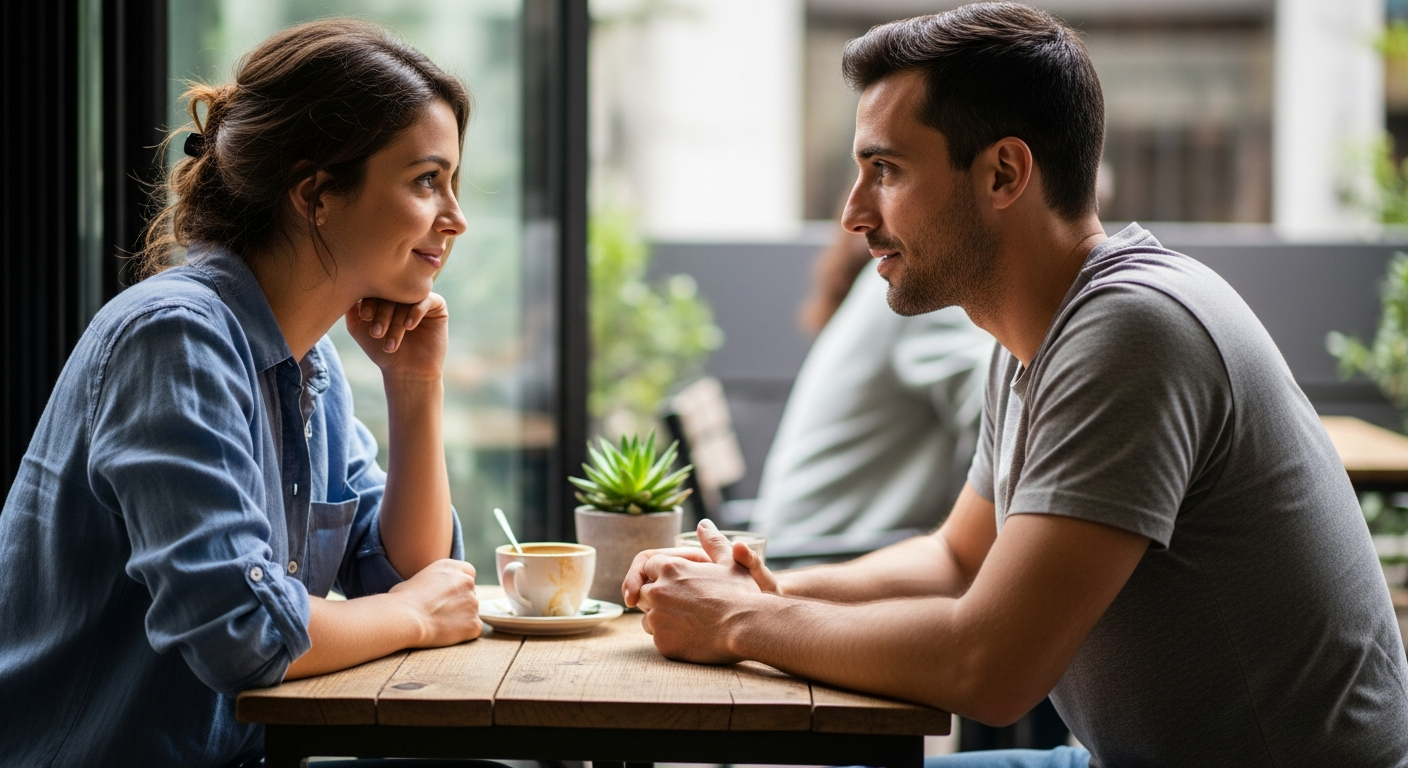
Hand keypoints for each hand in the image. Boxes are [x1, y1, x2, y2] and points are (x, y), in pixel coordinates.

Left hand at [345, 293, 447, 381]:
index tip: (364, 317)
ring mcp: (419, 298)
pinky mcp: (437, 305)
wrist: (407, 371)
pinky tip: (408, 327)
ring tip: (390, 343)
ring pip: (407, 299)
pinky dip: (416, 312)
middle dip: (382, 314)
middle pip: (391, 292)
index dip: (369, 300)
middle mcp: (402, 293)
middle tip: (377, 333)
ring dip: (396, 321)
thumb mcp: (358, 328)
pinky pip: (427, 300)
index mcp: (384, 294)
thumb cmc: (381, 350)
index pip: (375, 287)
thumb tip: (344, 285)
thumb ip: (350, 308)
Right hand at [388, 558, 480, 646]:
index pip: (468, 573)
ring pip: (471, 612)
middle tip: (441, 613)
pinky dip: (463, 633)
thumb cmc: (402, 600)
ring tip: (439, 624)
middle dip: (460, 603)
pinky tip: (445, 634)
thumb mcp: (417, 579)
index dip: (459, 586)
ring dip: (461, 618)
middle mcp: (467, 581)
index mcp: (453, 567)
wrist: (405, 618)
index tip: (449, 596)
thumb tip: (430, 592)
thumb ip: (433, 583)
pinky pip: (473, 629)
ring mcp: (473, 602)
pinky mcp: (474, 623)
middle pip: (470, 593)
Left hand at [631, 520, 778, 663]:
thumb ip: (713, 542)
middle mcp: (658, 591)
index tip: (676, 584)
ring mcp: (658, 618)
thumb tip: (703, 524)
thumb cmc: (741, 594)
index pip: (648, 566)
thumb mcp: (730, 563)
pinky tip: (692, 637)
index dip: (661, 574)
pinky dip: (670, 638)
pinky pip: (658, 638)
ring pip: (648, 618)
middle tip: (684, 604)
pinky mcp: (662, 642)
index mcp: (670, 568)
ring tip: (690, 621)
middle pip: (644, 592)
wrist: (747, 628)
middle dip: (658, 597)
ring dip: (661, 619)